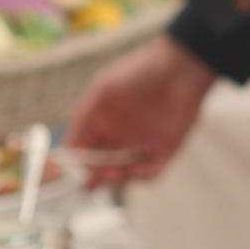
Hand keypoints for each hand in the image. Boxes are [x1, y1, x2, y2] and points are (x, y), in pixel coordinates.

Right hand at [66, 34, 216, 186]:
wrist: (180, 67)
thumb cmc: (137, 73)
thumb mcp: (100, 92)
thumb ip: (81, 122)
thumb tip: (69, 152)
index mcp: (102, 121)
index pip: (85, 150)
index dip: (78, 166)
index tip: (74, 177)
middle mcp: (121, 135)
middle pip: (103, 167)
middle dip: (97, 176)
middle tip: (93, 181)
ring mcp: (143, 143)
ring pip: (126, 173)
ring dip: (119, 178)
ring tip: (116, 172)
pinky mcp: (166, 149)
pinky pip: (153, 172)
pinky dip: (143, 176)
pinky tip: (137, 168)